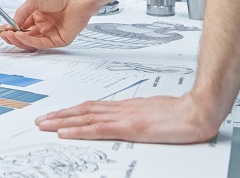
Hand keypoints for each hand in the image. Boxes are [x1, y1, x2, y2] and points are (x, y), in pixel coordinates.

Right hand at [0, 0, 101, 49]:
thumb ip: (22, 12)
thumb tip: (12, 23)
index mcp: (38, 15)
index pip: (22, 26)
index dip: (11, 29)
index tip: (2, 30)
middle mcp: (45, 25)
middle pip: (26, 36)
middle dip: (13, 37)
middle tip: (4, 35)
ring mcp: (52, 33)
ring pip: (32, 42)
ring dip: (19, 40)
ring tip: (10, 35)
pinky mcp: (60, 39)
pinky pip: (42, 43)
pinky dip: (30, 41)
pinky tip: (21, 36)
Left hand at [34, 93, 220, 143]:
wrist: (198, 110)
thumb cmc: (182, 112)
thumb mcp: (155, 112)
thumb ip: (140, 115)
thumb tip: (130, 120)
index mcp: (127, 106)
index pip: (93, 107)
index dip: (73, 111)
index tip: (57, 114)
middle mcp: (121, 109)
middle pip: (83, 110)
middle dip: (61, 115)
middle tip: (41, 120)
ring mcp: (124, 117)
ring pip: (85, 117)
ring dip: (62, 121)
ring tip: (45, 125)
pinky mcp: (130, 127)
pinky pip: (98, 129)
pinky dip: (78, 130)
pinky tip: (65, 133)